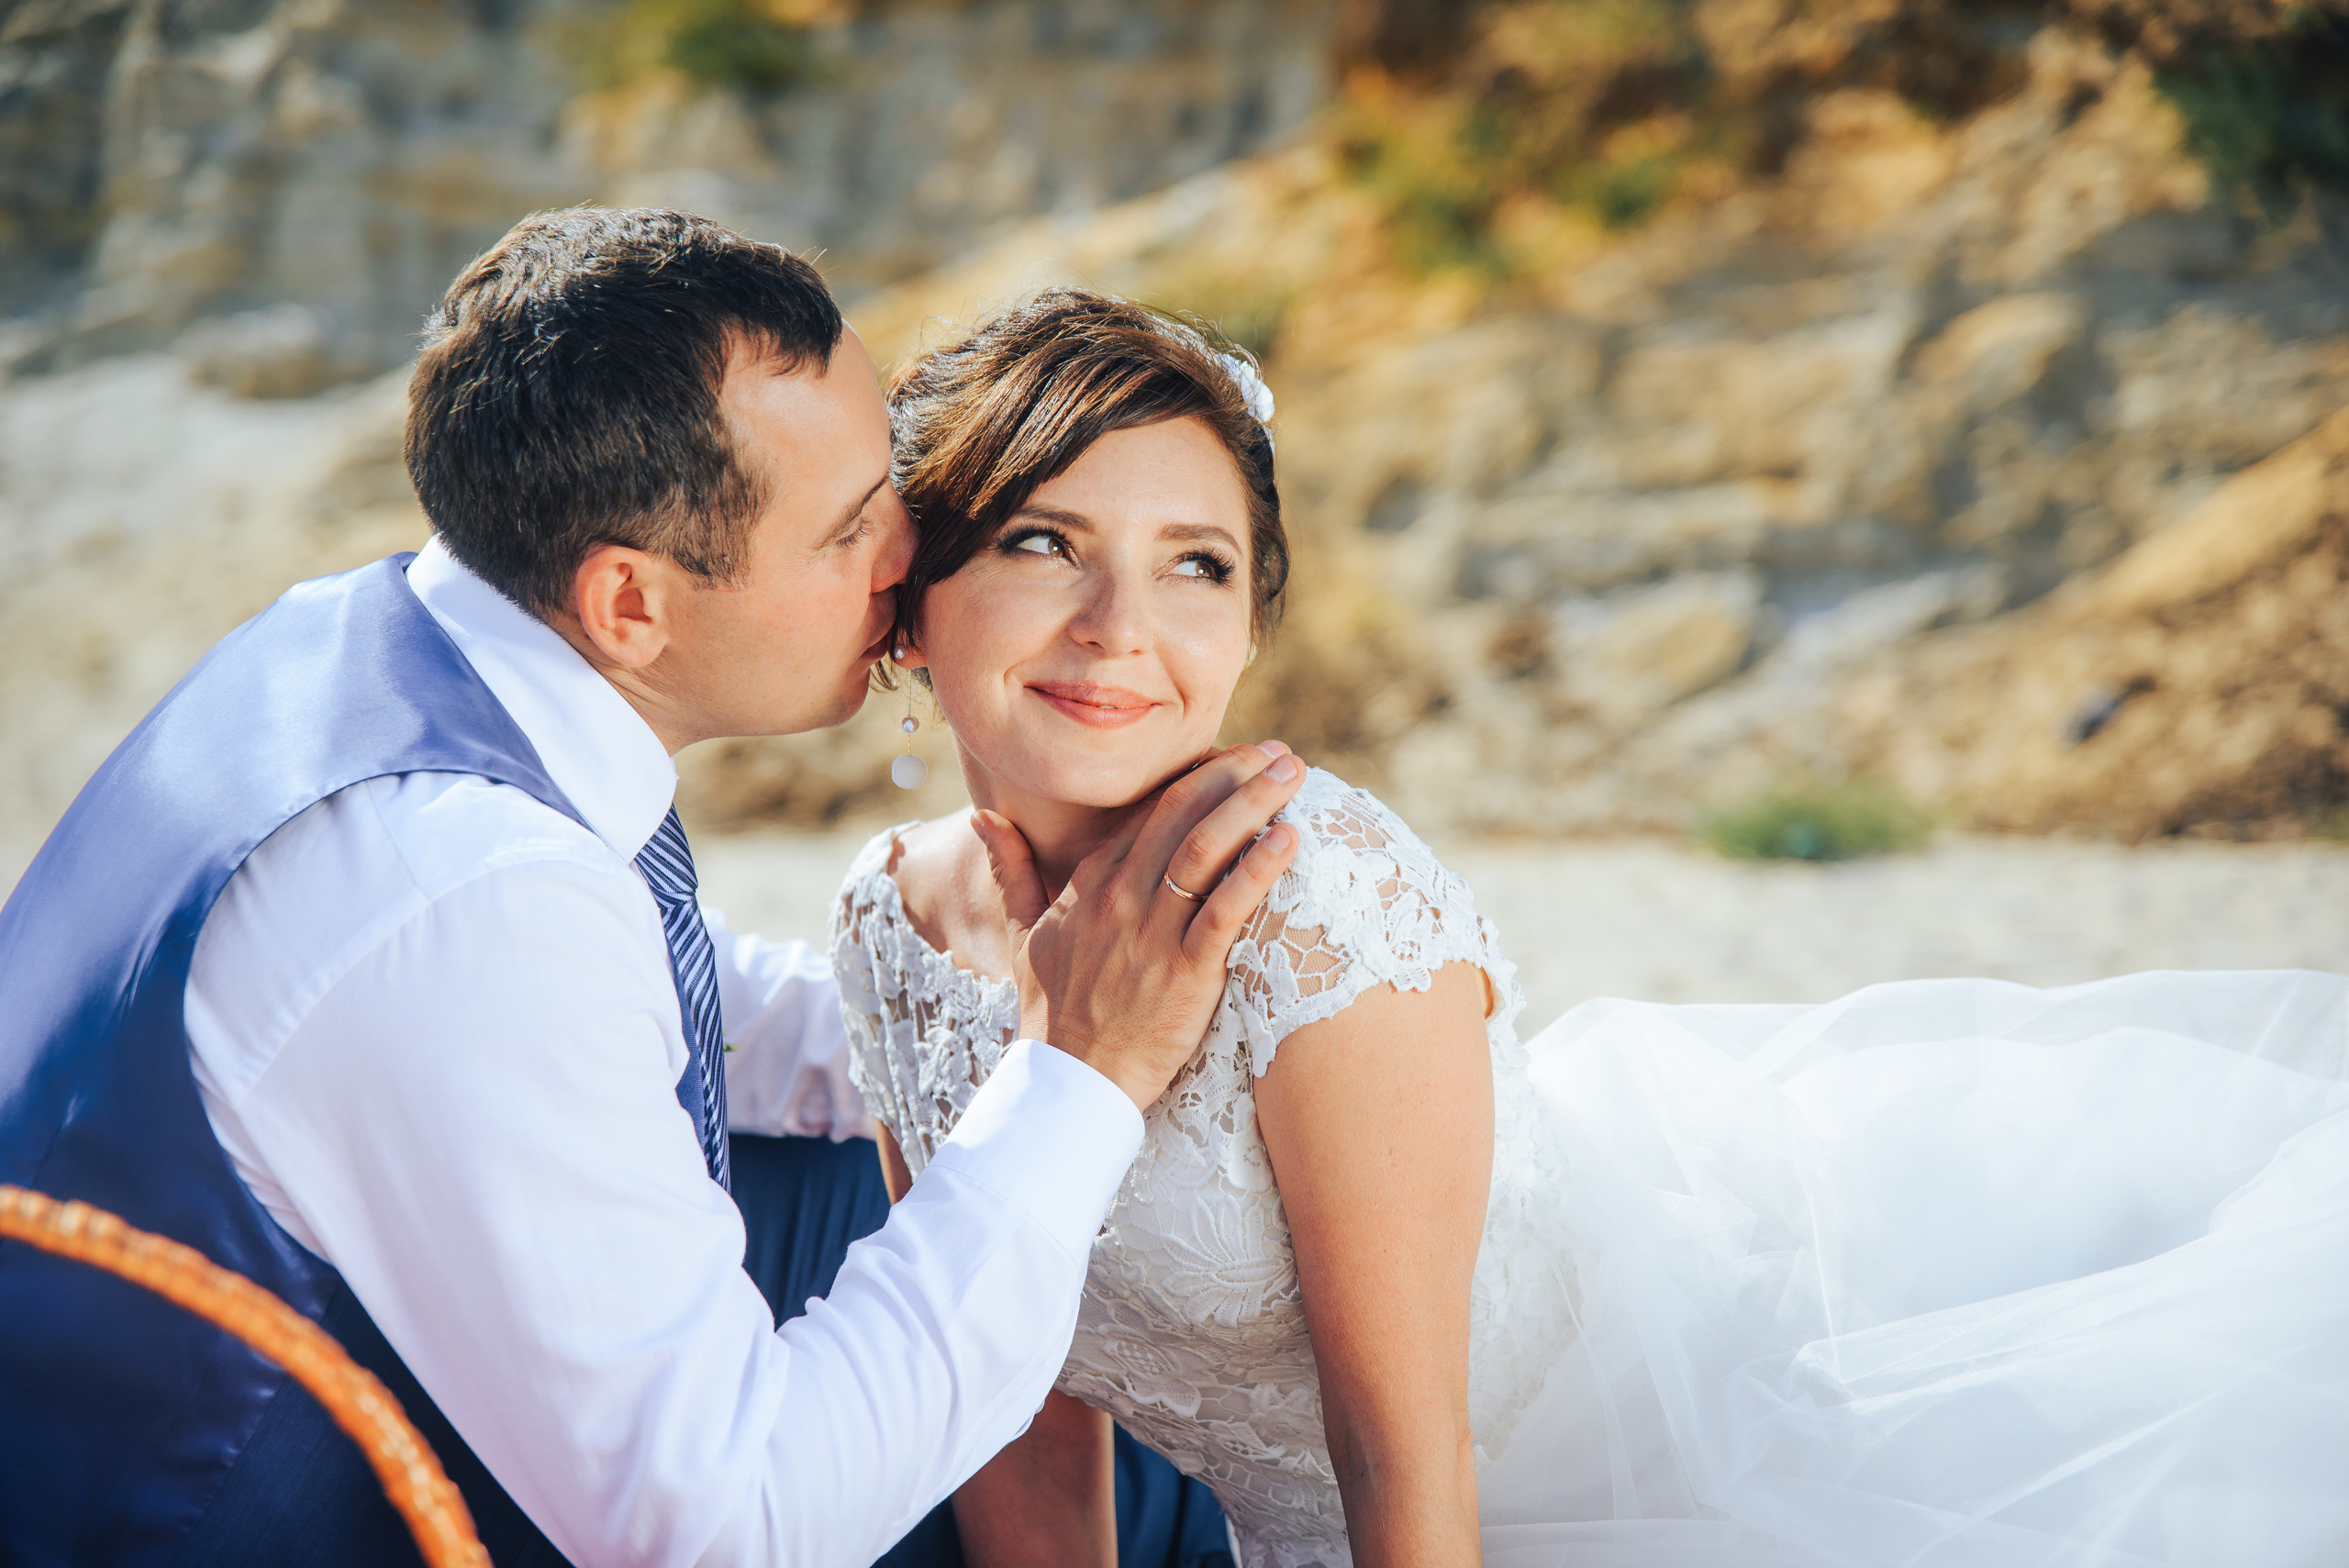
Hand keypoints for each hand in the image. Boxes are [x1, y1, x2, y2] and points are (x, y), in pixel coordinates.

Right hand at [970, 742, 1305, 1109]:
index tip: (1234, 756)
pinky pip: (1226, 909)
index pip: (1148, 811)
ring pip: (1206, 850)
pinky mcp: (1184, 973)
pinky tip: (1288, 839)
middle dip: (1234, 773)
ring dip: (1253, 805)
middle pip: (1181, 814)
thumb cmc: (1052, 1012)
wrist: (1072, 1083)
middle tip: (1279, 750)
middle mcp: (1120, 898)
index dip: (1196, 778)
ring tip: (1295, 775)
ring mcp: (1151, 934)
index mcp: (1089, 883)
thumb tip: (983, 816)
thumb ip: (1011, 871)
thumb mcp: (1021, 934)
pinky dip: (1258, 869)